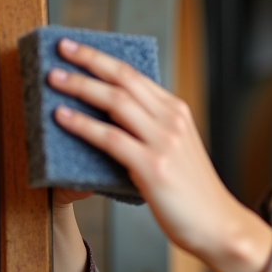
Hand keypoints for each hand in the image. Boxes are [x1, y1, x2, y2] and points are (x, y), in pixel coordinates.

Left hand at [48, 38, 271, 271]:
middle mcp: (172, 120)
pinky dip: (83, 124)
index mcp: (177, 112)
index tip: (76, 47)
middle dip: (88, 61)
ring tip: (53, 79)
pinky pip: (110, 138)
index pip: (134, 75)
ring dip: (80, 86)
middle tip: (60, 49)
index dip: (102, 59)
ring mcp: (164, 142)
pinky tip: (62, 117)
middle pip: (123, 79)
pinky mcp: (153, 167)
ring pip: (115, 102)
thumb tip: (109, 119)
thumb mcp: (176, 150)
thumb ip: (150, 131)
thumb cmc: (192, 193)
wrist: (218, 225)